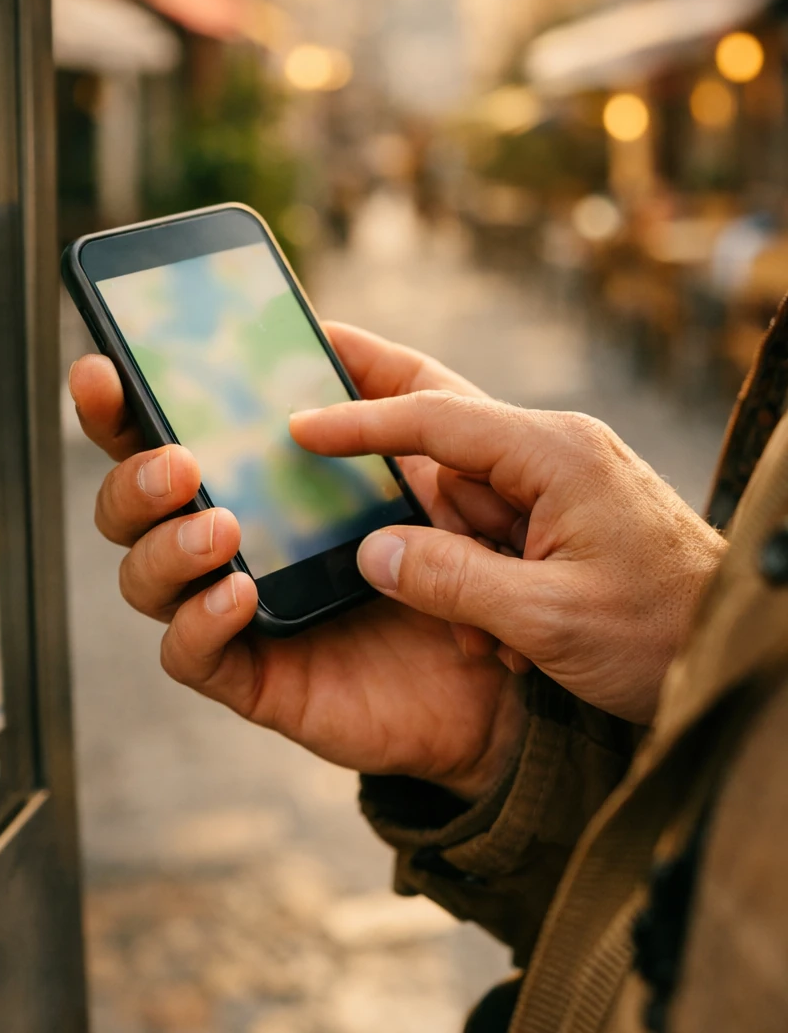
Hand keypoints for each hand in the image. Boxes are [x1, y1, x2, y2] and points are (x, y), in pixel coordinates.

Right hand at [68, 323, 529, 800]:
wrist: (520, 657)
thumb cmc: (478, 547)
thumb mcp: (450, 453)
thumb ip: (395, 391)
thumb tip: (325, 332)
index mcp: (260, 473)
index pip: (166, 431)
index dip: (125, 401)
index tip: (110, 367)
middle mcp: (232, 535)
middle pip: (130, 501)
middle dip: (130, 475)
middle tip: (178, 463)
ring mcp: (237, 605)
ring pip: (144, 574)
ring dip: (165, 544)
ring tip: (221, 526)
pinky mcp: (257, 672)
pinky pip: (191, 653)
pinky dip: (199, 621)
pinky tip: (238, 593)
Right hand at [291, 391, 726, 723]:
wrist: (741, 652)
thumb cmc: (665, 635)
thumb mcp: (553, 620)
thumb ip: (455, 581)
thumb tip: (373, 552)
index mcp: (553, 455)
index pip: (435, 420)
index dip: (359, 421)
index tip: (297, 424)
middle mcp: (553, 453)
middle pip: (443, 430)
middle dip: (378, 416)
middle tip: (311, 385)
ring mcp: (560, 484)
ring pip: (462, 491)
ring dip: (442, 544)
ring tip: (457, 606)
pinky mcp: (564, 518)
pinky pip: (491, 526)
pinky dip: (472, 564)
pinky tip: (489, 623)